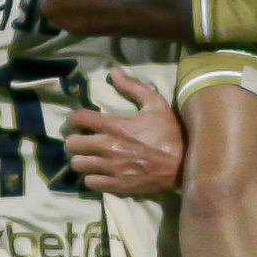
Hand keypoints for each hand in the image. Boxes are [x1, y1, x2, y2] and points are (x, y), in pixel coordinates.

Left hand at [64, 67, 184, 194]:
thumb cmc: (169, 132)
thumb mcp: (155, 103)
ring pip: (78, 165)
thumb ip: (133, 86)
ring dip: (80, 159)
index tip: (76, 119)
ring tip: (87, 157)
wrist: (184, 164)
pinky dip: (91, 178)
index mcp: (116, 126)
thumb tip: (113, 71)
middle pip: (72, 145)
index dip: (73, 118)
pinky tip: (98, 172)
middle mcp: (109, 147)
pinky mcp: (118, 186)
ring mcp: (112, 168)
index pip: (80, 118)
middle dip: (73, 140)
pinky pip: (90, 183)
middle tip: (80, 139)